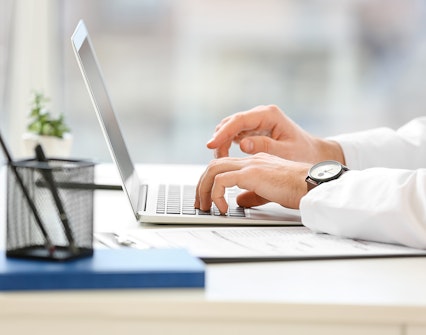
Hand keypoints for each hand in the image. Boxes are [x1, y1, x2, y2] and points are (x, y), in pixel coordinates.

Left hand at [194, 152, 310, 213]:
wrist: (312, 185)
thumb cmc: (298, 189)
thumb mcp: (270, 192)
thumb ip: (252, 194)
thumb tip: (237, 201)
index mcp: (255, 162)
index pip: (224, 166)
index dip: (212, 180)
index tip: (208, 197)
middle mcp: (250, 160)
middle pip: (214, 166)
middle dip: (202, 185)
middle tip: (200, 203)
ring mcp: (250, 165)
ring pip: (214, 170)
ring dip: (204, 189)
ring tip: (205, 207)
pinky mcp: (251, 174)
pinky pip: (222, 181)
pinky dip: (216, 194)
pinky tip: (222, 208)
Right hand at [207, 105, 344, 163]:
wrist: (314, 154)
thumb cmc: (303, 153)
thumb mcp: (285, 152)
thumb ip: (263, 147)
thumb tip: (241, 144)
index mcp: (269, 115)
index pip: (239, 120)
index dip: (223, 133)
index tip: (211, 145)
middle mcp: (261, 114)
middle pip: (232, 122)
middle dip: (220, 139)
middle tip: (216, 158)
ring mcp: (257, 121)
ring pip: (231, 128)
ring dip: (223, 142)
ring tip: (221, 160)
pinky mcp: (254, 130)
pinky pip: (235, 134)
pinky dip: (228, 144)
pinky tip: (226, 157)